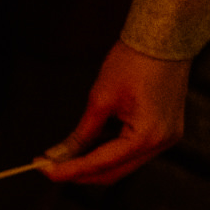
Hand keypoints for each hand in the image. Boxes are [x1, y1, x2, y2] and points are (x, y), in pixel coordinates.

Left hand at [37, 40, 189, 185]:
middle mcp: (161, 143)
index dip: (69, 170)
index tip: (44, 170)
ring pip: (122, 165)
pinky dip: (109, 152)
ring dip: (93, 164)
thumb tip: (58, 155)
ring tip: (65, 156)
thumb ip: (80, 134)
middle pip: (113, 173)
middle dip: (80, 172)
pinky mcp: (165, 131)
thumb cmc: (134, 61)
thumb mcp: (100, 99)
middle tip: (51, 166)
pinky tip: (88, 146)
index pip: (100, 164)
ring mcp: (166, 138)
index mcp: (147, 136)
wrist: (165, 36)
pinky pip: (132, 152)